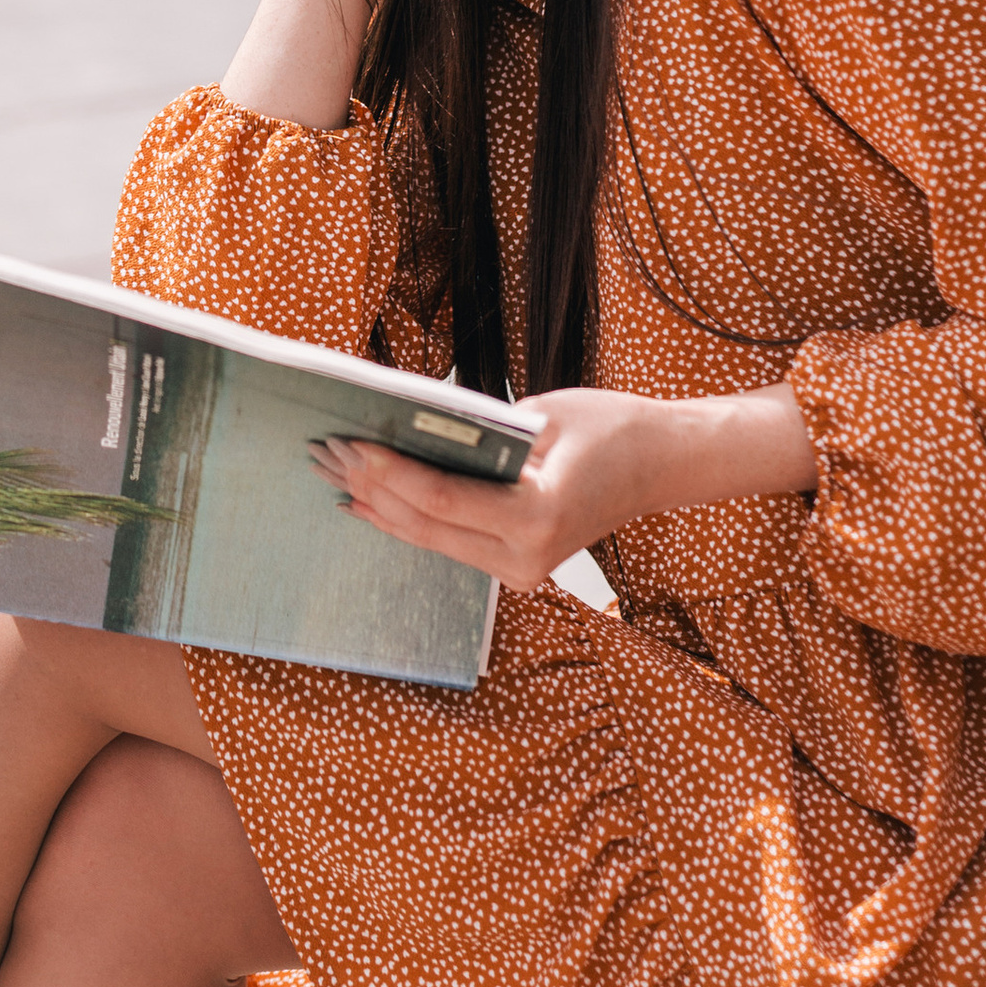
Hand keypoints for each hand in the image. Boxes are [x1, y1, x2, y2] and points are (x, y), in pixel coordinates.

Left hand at [312, 383, 819, 594]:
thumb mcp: (540, 416)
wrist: (660, 465)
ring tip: (334, 474)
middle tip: (325, 452)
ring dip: (380, 508)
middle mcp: (526, 557)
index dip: (390, 473)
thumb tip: (407, 431)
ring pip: (430, 541)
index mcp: (536, 517)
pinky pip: (449, 545)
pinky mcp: (516, 567)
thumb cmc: (609, 428)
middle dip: (371, 488)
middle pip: (425, 527)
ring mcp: (521, 570)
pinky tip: (370, 503)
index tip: (350, 442)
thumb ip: (477, 435)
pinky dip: (407, 521)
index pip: (441, 500)